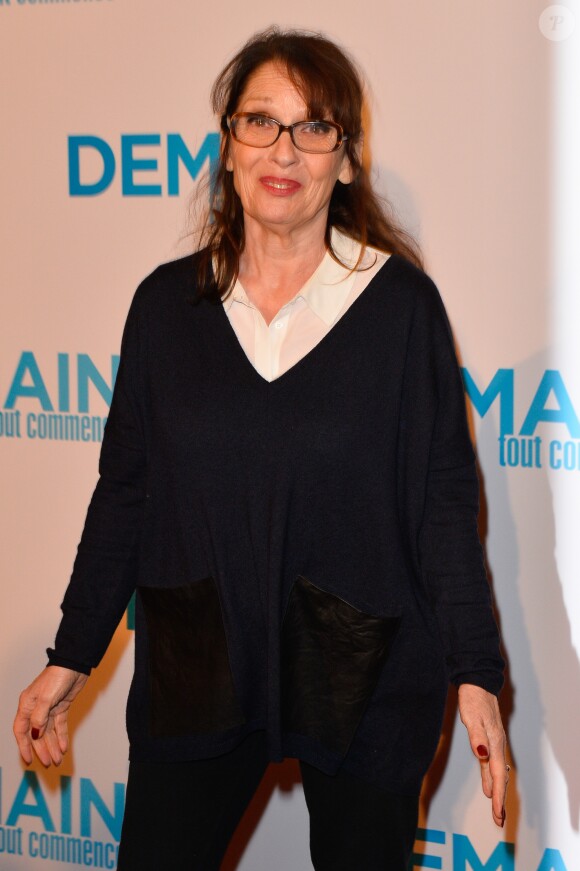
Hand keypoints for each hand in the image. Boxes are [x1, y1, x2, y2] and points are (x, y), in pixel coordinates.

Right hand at [14, 666, 87, 766]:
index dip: (24, 746)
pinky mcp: (61, 706)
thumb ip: (39, 717)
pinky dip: (61, 736)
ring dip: (53, 746)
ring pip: (49, 732)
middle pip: (36, 734)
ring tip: (57, 759)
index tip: (29, 760)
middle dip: (42, 749)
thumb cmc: (57, 676)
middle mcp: (36, 708)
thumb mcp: (46, 698)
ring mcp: (49, 708)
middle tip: (49, 763)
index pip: (21, 730)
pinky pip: (59, 725)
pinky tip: (63, 747)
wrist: (74, 664)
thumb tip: (34, 735)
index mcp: (27, 705)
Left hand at [458, 683, 508, 827]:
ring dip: (496, 792)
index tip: (497, 813)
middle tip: (498, 820)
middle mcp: (497, 746)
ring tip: (496, 811)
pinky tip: (487, 787)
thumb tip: (481, 754)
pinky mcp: (489, 741)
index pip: (497, 774)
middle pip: (500, 778)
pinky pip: (491, 765)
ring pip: (497, 773)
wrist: (477, 683)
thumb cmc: (473, 700)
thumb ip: (477, 736)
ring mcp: (494, 744)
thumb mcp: (472, 717)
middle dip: (499, 800)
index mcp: (494, 743)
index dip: (497, 795)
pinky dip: (490, 779)